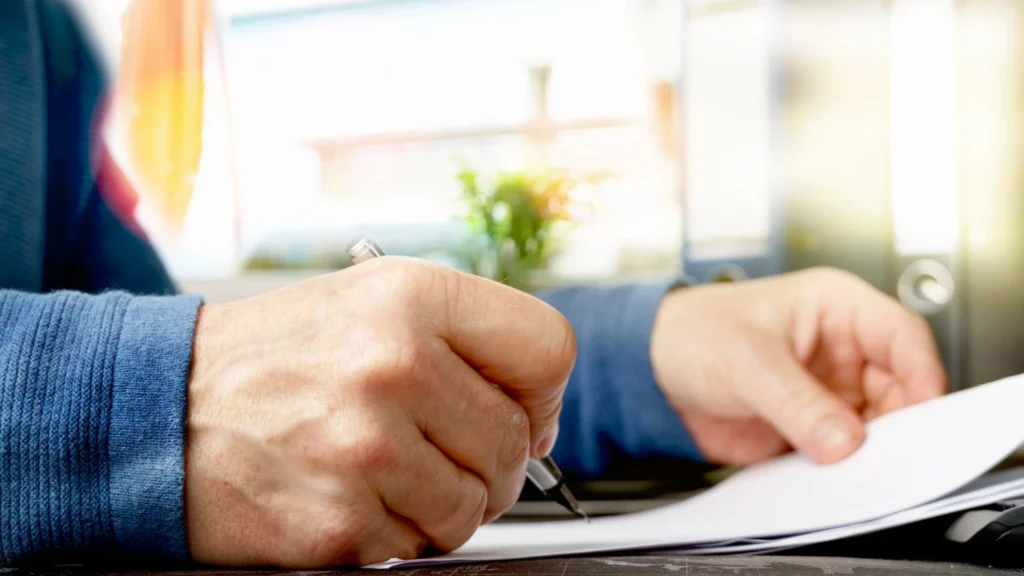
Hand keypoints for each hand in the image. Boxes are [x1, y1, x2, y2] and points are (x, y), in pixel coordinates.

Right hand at [184, 257, 575, 567]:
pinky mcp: (338, 520)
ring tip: (384, 472)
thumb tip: (538, 417)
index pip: (547, 350)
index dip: (540, 393)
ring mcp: (366, 446)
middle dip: (489, 461)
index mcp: (412, 296)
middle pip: (516, 442)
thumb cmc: (271, 358)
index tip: (516, 408)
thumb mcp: (369, 304)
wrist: (157, 407)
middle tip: (435, 452)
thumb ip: (462, 341)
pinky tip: (346, 494)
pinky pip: (415, 546)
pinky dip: (390, 532)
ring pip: (475, 506)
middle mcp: (395, 363)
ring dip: (441, 503)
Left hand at [651, 267, 946, 465]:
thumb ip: (796, 402)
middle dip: (898, 422)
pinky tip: (832, 478)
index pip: (902, 337)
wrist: (649, 372)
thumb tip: (843, 440)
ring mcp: (826, 391)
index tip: (925, 412)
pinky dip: (843, 469)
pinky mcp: (809, 427)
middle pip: (899, 388)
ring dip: (870, 450)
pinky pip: (841, 452)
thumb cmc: (690, 333)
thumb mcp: (746, 360)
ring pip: (875, 426)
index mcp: (834, 308)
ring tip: (855, 467)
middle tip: (888, 452)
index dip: (922, 373)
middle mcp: (839, 350)